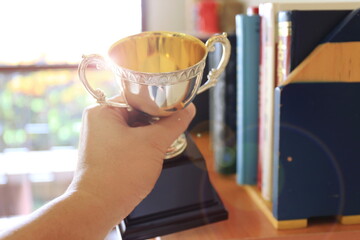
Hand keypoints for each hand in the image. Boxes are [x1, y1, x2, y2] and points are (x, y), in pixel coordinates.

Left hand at [67, 103, 195, 223]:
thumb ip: (174, 124)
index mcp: (102, 110)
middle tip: (172, 126)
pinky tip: (152, 152)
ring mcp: (101, 138)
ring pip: (134, 127)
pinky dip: (142, 144)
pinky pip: (129, 140)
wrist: (99, 207)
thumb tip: (188, 110)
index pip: (137, 95)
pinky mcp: (105, 152)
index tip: (176, 107)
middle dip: (156, 121)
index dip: (159, 102)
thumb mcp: (153, 143)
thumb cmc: (118, 175)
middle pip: (136, 111)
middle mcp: (98, 121)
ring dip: (150, 134)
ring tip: (162, 142)